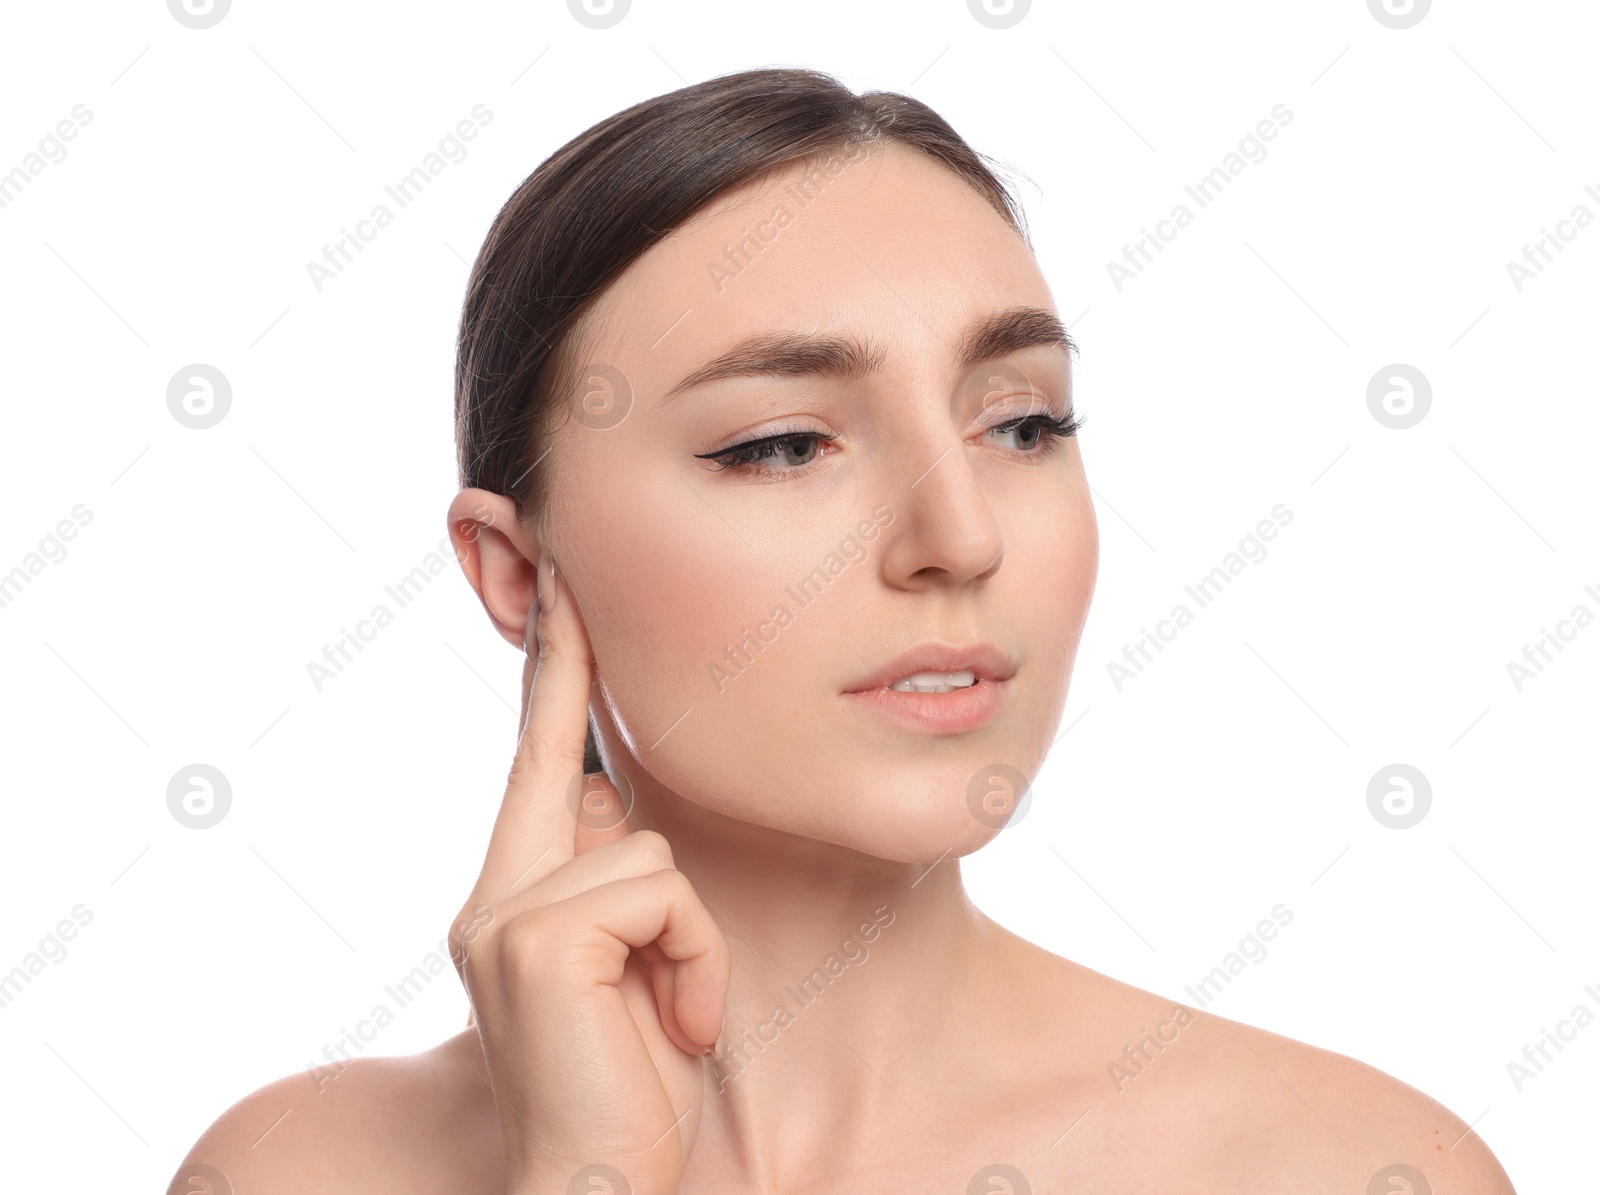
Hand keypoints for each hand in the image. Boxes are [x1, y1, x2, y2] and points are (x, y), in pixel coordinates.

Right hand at [448, 551, 728, 1194]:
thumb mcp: (638, 968)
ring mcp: (503, 912)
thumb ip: (615, 883)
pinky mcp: (532, 934)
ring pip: (651, 848)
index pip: (539, 757)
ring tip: (675, 1016)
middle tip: (547, 575)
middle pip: (566, 757)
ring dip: (694, 941)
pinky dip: (695, 960)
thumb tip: (618, 805)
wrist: (605, 1186)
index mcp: (519, 895)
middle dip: (566, 661)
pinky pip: (660, 891)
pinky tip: (675, 1028)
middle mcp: (494, 893)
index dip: (551, 668)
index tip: (553, 581)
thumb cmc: (637, 1085)